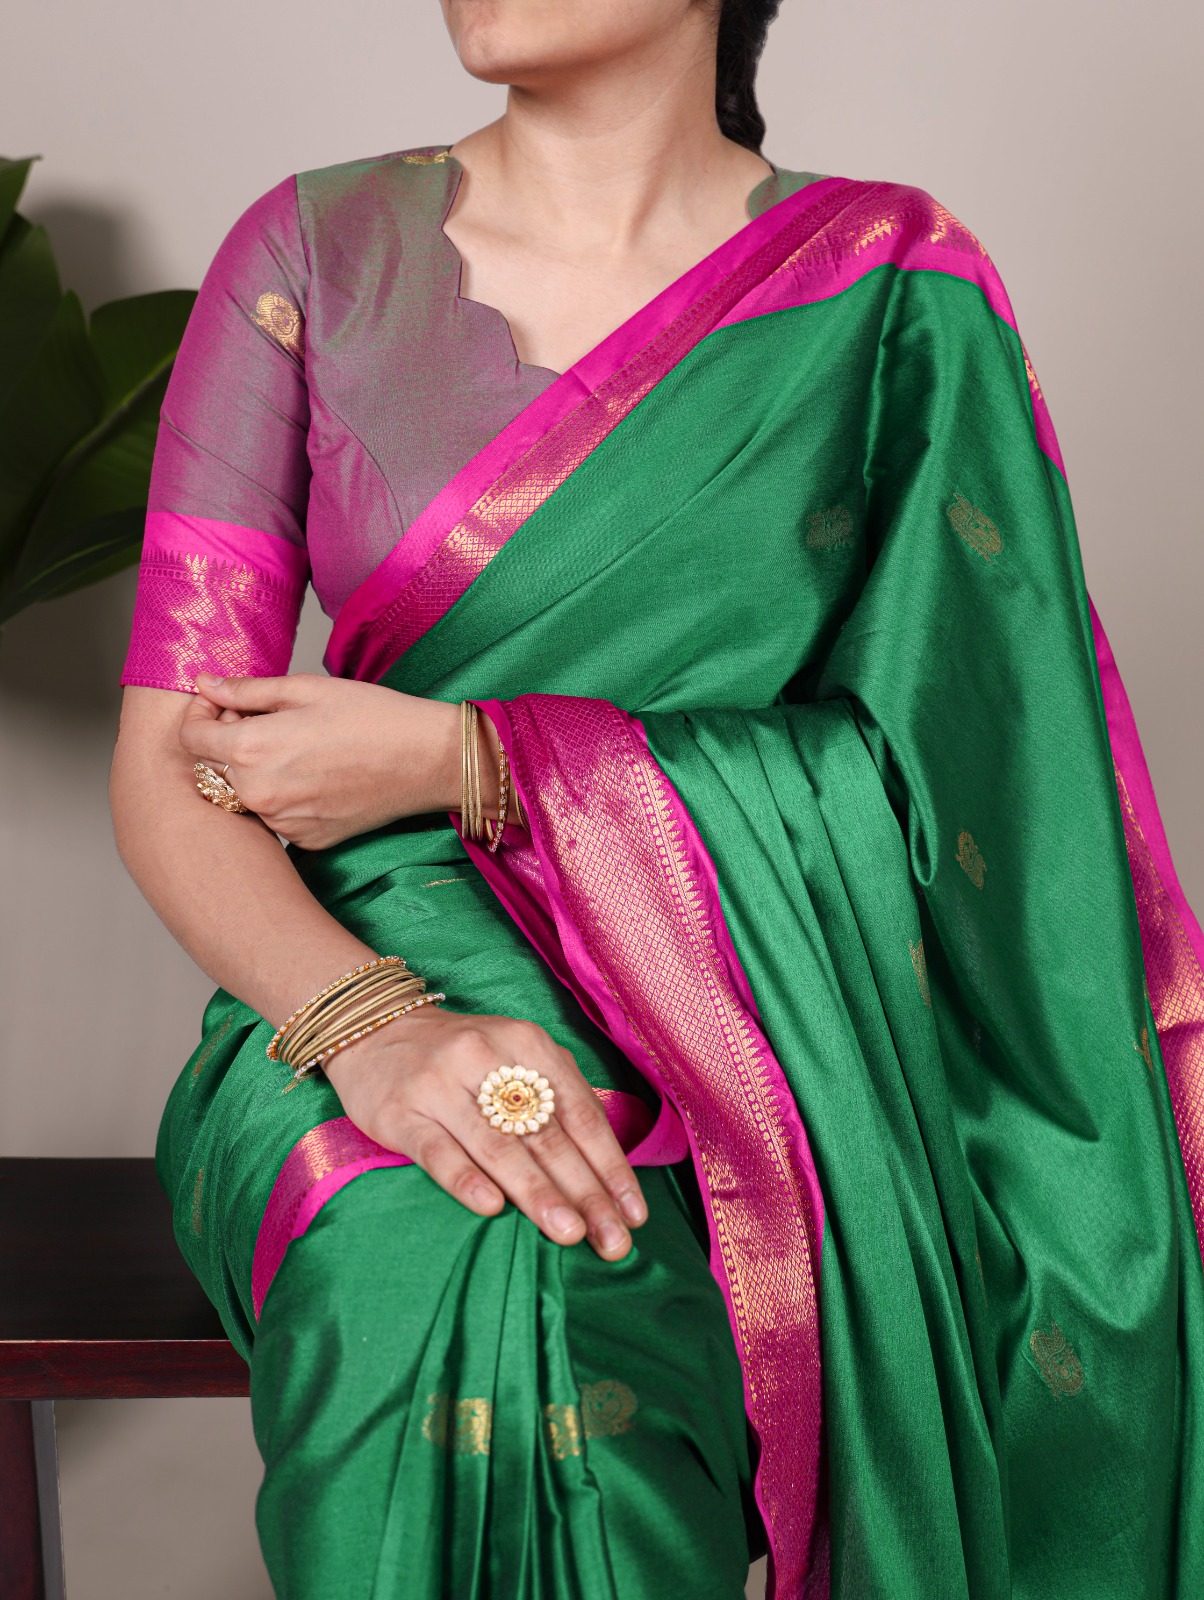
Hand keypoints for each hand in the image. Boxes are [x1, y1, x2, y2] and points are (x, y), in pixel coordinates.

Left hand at [179, 673, 463, 848]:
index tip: (224, 702)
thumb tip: (205, 685)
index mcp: (251, 750)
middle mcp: (258, 794)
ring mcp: (281, 822)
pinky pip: (275, 815)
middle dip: (229, 741)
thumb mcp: (305, 689)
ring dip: (256, 770)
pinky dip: (284, 795)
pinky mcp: (305, 840)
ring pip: (244, 793)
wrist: (425, 760)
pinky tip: (318, 775)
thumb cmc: (372, 717)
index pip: (190, 738)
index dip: (202, 713)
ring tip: (301, 748)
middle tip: (272, 721)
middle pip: (214, 767)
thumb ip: (246, 690)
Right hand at [324, 1005, 647, 1258]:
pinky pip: (438, 1151)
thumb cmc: (464, 1059)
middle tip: (612, 1240)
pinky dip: (466, 1179)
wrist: (376, 1030)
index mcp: (528, 1045)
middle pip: (547, 1136)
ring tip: (568, 1232)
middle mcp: (488, 1060)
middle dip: (585, 1193)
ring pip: (499, 1146)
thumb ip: (557, 1102)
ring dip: (537, 1192)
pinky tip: (490, 1208)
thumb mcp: (517, 1060)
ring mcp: (442, 1085)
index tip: (634, 1214)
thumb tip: (606, 1174)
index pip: (580, 1114)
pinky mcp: (401, 1112)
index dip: (611, 1166)